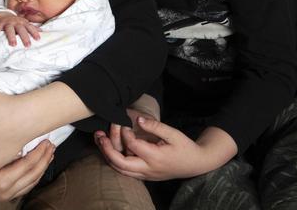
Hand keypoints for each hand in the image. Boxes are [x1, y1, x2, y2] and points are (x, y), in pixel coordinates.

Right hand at [0, 12, 39, 46]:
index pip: (30, 27)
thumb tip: (42, 32)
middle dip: (24, 37)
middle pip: (21, 29)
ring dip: (11, 36)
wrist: (2, 14)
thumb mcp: (23, 23)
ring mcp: (7, 23)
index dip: (34, 32)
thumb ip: (31, 28)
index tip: (38, 39)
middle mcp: (16, 22)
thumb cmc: (15, 22)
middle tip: (28, 45)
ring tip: (13, 45)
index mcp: (23, 23)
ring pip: (9, 29)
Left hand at [95, 118, 236, 180]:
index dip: (125, 133)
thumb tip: (138, 119)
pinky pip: (126, 172)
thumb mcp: (174, 133)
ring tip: (101, 141)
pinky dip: (115, 161)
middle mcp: (148, 169)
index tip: (123, 123)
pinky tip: (110, 149)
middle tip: (100, 136)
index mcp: (155, 158)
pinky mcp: (145, 176)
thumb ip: (155, 126)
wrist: (196, 164)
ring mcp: (146, 175)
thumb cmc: (185, 147)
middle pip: (120, 164)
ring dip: (108, 156)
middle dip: (107, 150)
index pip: (133, 145)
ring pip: (121, 170)